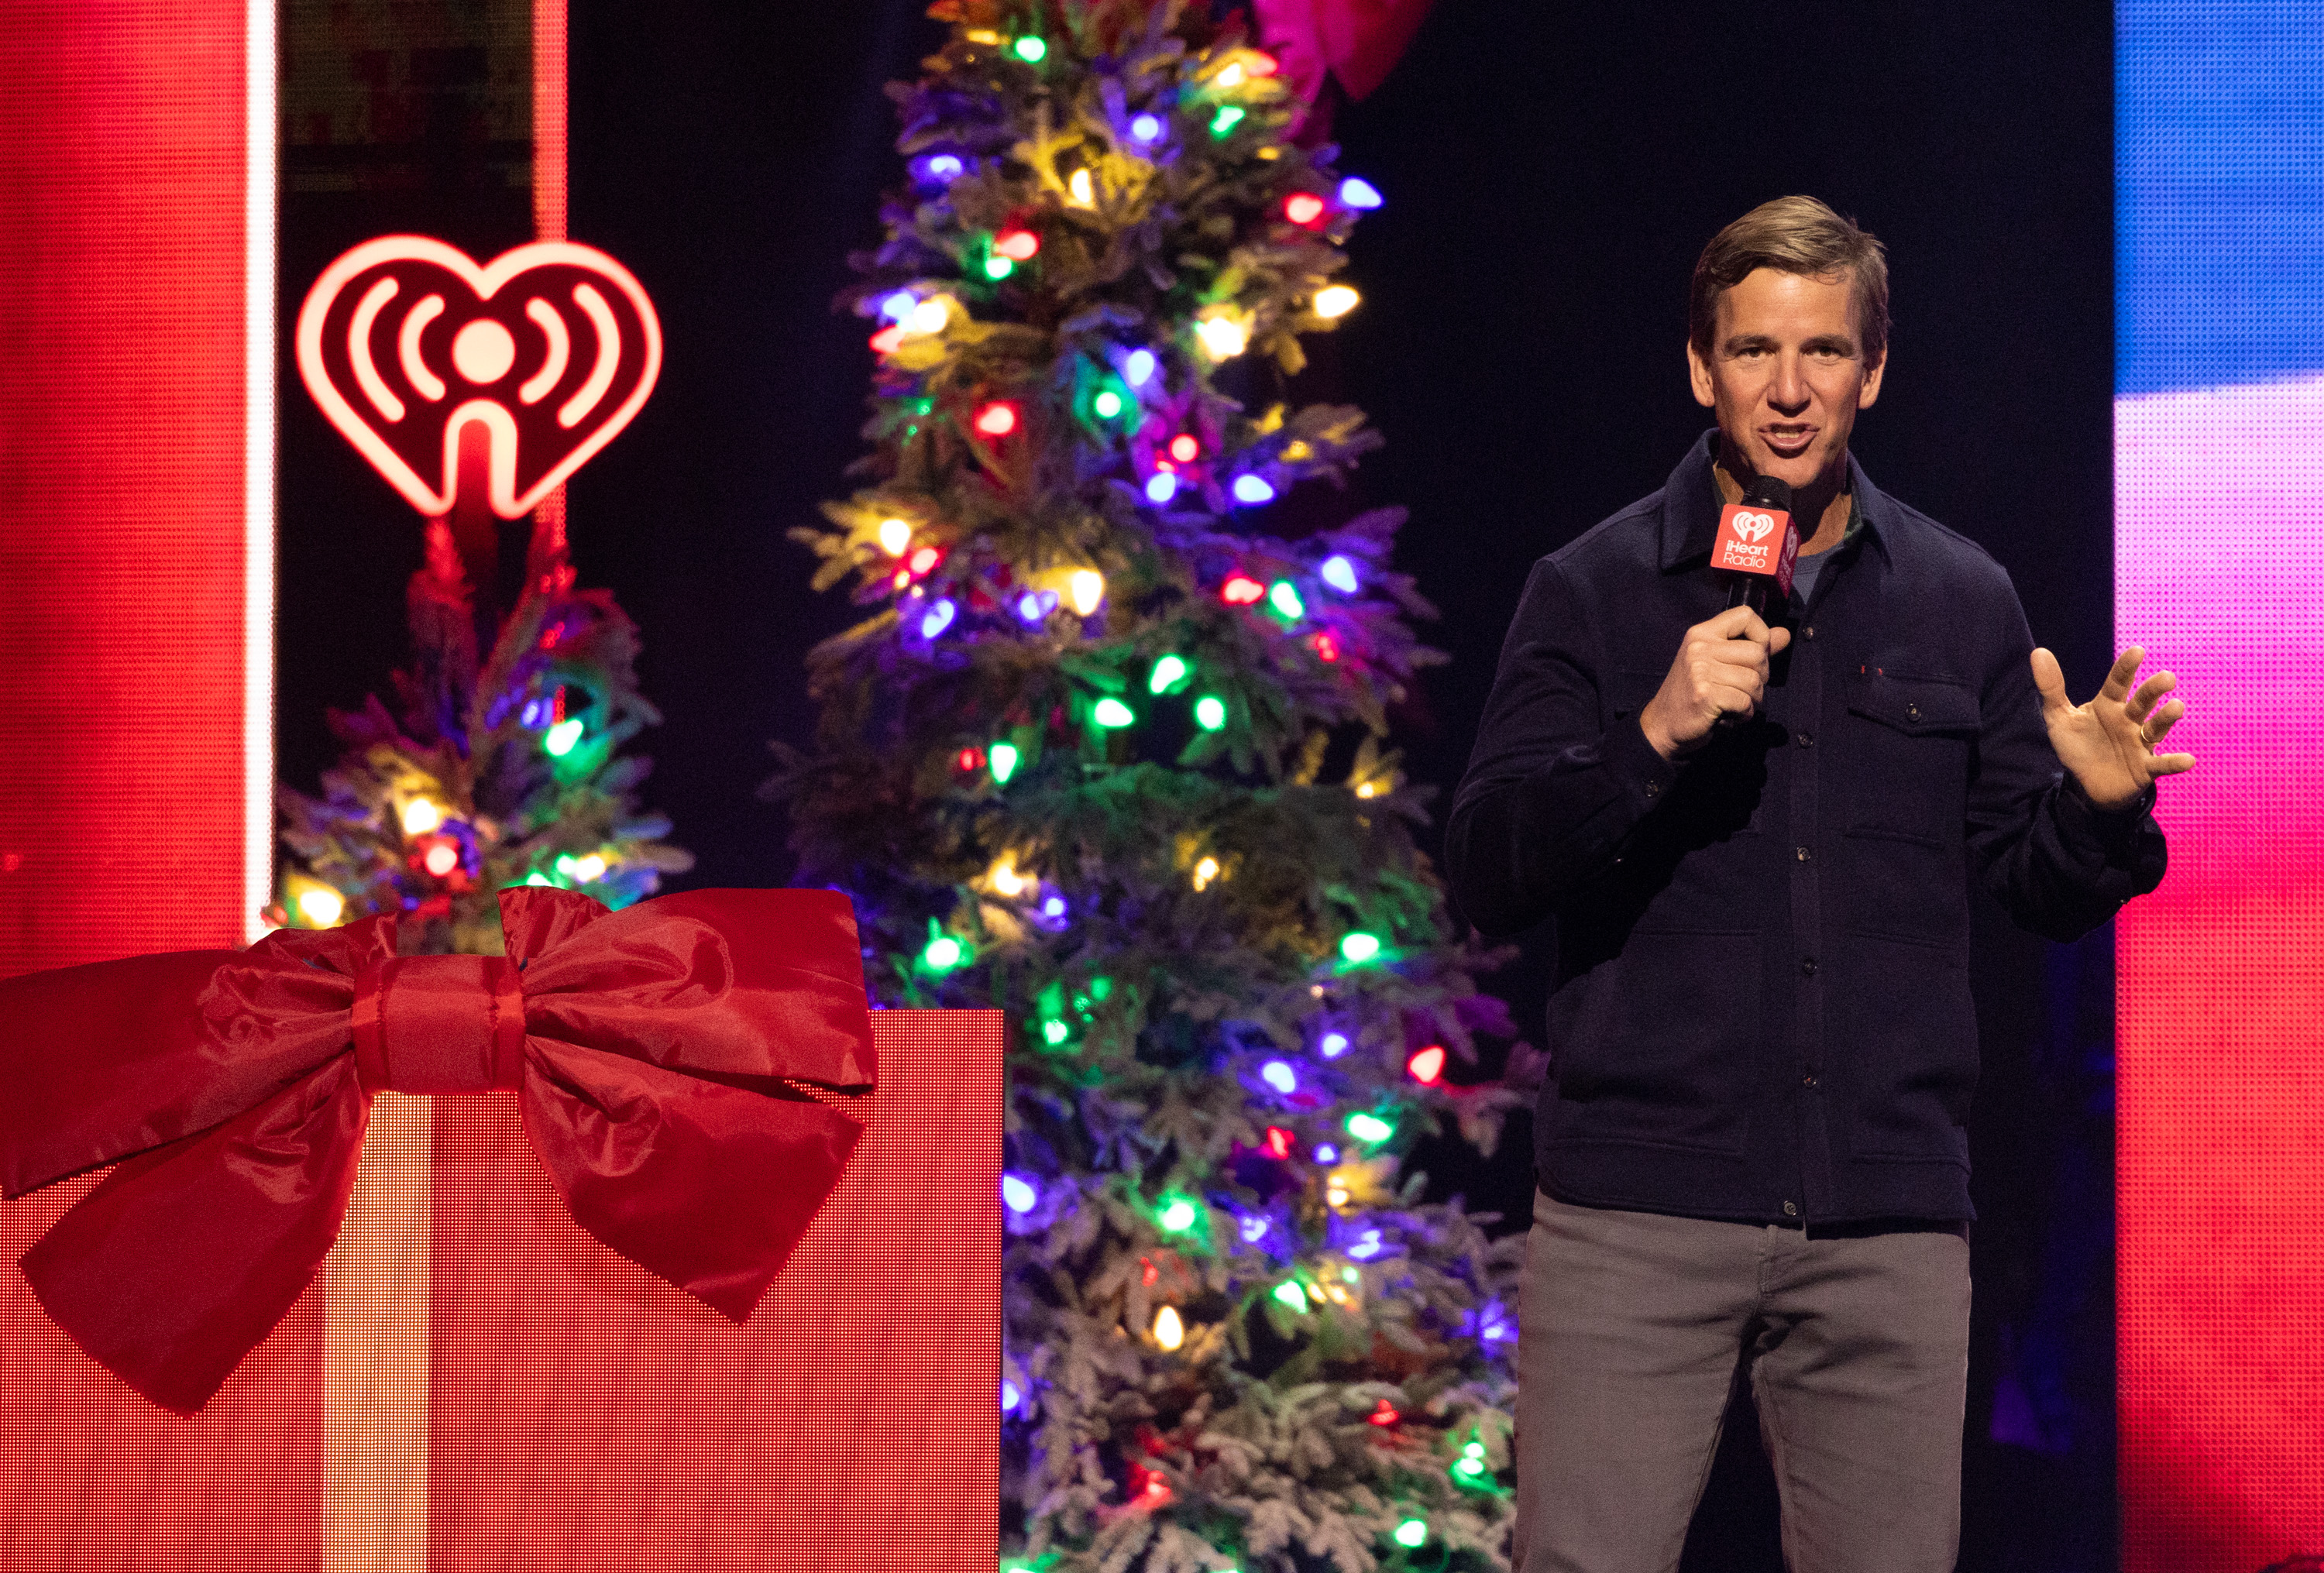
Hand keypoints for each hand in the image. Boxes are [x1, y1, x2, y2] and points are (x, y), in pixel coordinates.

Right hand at [1640, 606, 1792, 760]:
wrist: (1662, 724)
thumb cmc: (1693, 693)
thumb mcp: (1718, 663)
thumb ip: (1752, 647)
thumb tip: (1784, 634)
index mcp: (1702, 633)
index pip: (1746, 615)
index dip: (1762, 634)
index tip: (1756, 654)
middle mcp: (1700, 647)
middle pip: (1757, 653)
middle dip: (1760, 677)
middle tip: (1743, 690)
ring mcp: (1700, 670)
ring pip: (1754, 681)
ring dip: (1752, 700)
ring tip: (1734, 705)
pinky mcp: (1705, 694)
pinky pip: (1745, 702)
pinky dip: (1744, 714)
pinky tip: (1729, 715)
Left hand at [2031, 645, 2193, 809]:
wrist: (2086, 785)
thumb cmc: (2079, 746)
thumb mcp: (2059, 718)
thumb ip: (2051, 688)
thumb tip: (2038, 652)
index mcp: (2109, 705)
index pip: (2118, 682)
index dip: (2126, 667)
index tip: (2137, 651)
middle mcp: (2128, 720)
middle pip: (2142, 702)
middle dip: (2153, 690)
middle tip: (2166, 678)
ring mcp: (2139, 743)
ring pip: (2156, 727)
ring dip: (2166, 718)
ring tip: (2177, 706)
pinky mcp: (2145, 767)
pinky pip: (2162, 764)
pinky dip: (2174, 763)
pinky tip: (2188, 760)